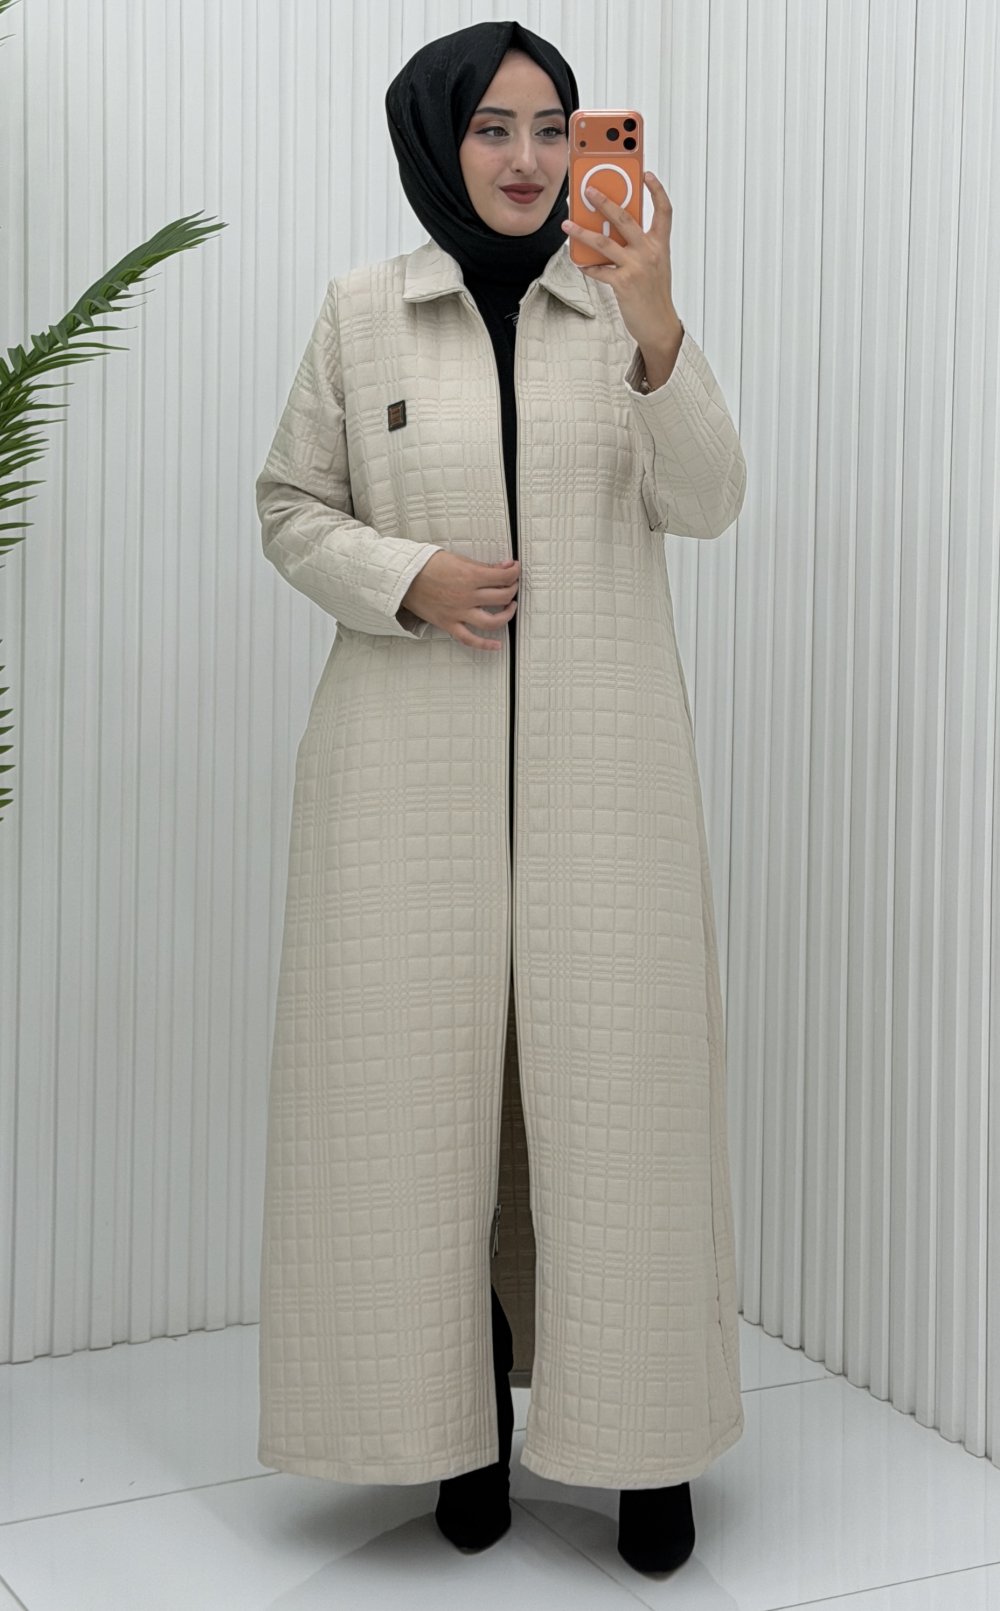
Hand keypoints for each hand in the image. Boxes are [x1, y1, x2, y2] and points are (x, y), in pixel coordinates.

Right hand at [398, 551, 519, 650]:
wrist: (402, 577)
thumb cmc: (427, 565)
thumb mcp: (457, 558)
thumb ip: (482, 566)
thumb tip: (505, 567)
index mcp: (470, 576)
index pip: (504, 577)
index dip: (514, 572)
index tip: (515, 569)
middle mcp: (467, 596)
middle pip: (502, 597)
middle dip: (512, 589)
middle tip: (511, 585)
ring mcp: (458, 613)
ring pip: (492, 621)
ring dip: (507, 615)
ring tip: (510, 608)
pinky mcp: (449, 624)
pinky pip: (470, 639)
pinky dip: (485, 645)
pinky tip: (497, 645)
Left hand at [561, 171, 680, 357]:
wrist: (659, 325)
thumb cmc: (655, 294)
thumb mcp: (655, 264)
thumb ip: (640, 245)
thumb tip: (615, 231)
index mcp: (660, 245)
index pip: (664, 211)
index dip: (657, 190)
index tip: (647, 174)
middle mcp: (649, 252)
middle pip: (625, 219)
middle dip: (605, 201)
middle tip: (588, 190)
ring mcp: (636, 267)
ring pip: (604, 242)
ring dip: (582, 232)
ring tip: (567, 224)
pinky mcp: (622, 284)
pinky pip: (598, 270)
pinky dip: (586, 265)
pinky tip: (577, 259)